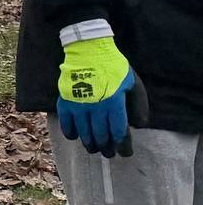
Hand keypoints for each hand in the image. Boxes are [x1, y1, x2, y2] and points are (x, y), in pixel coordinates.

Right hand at [56, 36, 140, 157]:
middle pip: (101, 136)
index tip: (126, 153)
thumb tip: (138, 124)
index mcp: (114, 103)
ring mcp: (78, 106)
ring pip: (84, 133)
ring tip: (94, 148)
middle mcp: (96, 108)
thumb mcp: (133, 83)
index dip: (123, 146)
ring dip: (91, 144)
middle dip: (107, 148)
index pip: (119, 132)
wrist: (87, 51)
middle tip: (109, 153)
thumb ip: (139, 104)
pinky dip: (71, 133)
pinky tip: (77, 136)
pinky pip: (67, 125)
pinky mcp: (65, 103)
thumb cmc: (113, 66)